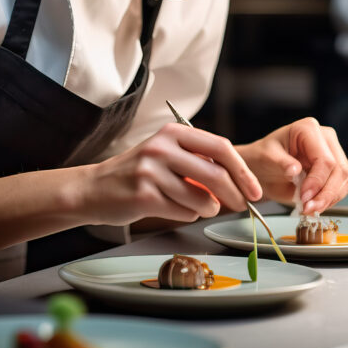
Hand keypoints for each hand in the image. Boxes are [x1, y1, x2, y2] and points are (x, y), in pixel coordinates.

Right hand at [84, 122, 261, 225]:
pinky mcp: (144, 195)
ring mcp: (151, 170)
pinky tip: (172, 208)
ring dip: (207, 208)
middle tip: (242, 206)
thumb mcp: (166, 155)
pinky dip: (187, 214)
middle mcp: (162, 147)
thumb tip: (239, 183)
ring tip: (195, 205)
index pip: (221, 148)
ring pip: (201, 198)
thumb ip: (198, 162)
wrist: (93, 189)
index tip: (255, 190)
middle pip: (216, 174)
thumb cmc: (136, 174)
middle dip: (235, 194)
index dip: (242, 171)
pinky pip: (184, 212)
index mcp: (173, 132)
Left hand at [237, 117, 347, 214]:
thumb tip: (294, 169)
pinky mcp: (336, 168)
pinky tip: (315, 205)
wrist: (263, 169)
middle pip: (339, 170)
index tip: (304, 198)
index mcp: (307, 129)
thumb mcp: (266, 158)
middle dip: (325, 194)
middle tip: (308, 208)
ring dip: (329, 199)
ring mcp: (333, 152)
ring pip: (345, 179)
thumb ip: (281, 163)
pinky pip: (342, 186)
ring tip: (310, 209)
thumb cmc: (263, 158)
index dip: (317, 181)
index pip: (324, 158)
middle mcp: (325, 138)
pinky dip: (330, 200)